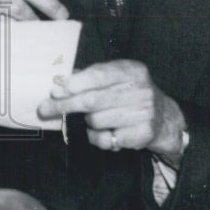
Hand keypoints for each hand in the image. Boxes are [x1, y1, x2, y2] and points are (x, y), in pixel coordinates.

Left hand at [37, 60, 186, 159]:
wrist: (163, 116)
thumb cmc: (129, 93)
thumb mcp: (115, 77)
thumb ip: (90, 77)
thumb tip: (60, 82)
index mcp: (131, 70)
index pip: (98, 75)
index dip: (74, 83)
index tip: (55, 90)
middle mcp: (140, 90)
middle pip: (93, 100)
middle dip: (65, 105)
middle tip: (45, 109)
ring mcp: (144, 113)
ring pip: (96, 121)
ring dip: (85, 122)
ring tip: (90, 118)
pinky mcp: (143, 134)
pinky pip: (106, 139)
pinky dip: (96, 137)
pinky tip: (101, 132)